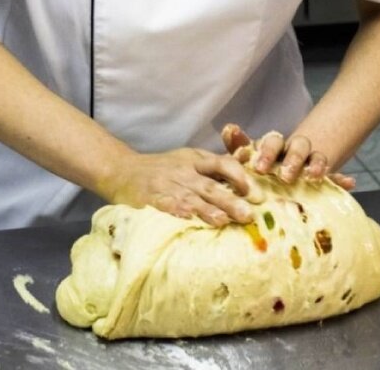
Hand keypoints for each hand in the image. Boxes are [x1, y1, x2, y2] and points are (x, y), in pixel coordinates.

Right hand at [104, 147, 264, 227]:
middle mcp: (185, 171)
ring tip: (225, 221)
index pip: (222, 164)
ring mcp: (169, 185)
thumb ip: (214, 165)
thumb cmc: (163, 168)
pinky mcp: (153, 199)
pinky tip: (190, 221)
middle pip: (211, 185)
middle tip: (249, 214)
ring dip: (209, 210)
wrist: (124, 170)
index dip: (239, 177)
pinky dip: (180, 213)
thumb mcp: (189, 159)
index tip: (255, 193)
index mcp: (196, 159)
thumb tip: (247, 165)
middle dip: (231, 199)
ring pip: (193, 198)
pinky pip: (168, 206)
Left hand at [221, 123, 354, 189]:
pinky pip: (335, 178)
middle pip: (297, 146)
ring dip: (316, 165)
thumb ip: (238, 147)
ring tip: (313, 177)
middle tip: (284, 176)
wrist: (282, 183)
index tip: (258, 168)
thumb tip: (228, 127)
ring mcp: (309, 164)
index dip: (267, 152)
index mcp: (274, 148)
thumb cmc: (261, 170)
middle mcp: (293, 152)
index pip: (273, 142)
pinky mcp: (324, 179)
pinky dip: (341, 180)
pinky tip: (349, 183)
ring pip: (316, 157)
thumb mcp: (246, 162)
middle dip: (292, 159)